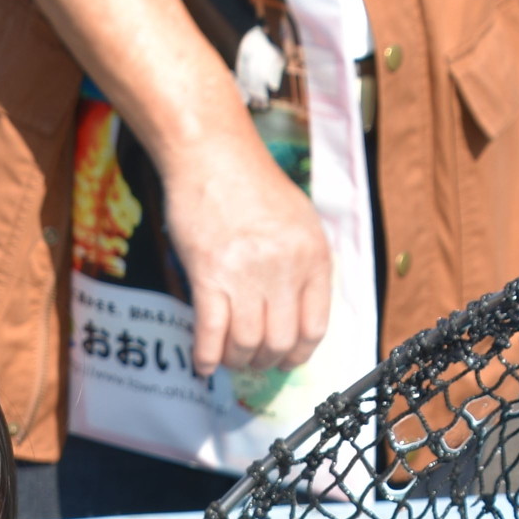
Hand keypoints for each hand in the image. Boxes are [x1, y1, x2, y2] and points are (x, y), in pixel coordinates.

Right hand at [160, 140, 332, 377]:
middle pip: (280, 342)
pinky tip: (204, 363)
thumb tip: (295, 312)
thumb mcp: (300, 221)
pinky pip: (211, 332)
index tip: (286, 359)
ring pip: (247, 343)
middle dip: (266, 362)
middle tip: (254, 361)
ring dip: (237, 360)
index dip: (299, 355)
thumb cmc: (252, 184)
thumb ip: (304, 265)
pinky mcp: (209, 275)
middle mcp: (284, 270)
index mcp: (313, 257)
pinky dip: (207, 355)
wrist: (212, 154)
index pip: (314, 329)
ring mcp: (246, 274)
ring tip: (230, 359)